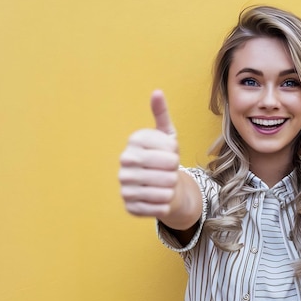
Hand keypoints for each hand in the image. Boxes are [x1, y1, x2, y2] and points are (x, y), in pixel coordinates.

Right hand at [118, 90, 179, 217]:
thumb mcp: (167, 135)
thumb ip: (161, 114)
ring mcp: (125, 186)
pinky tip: (162, 199)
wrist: (161, 186)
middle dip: (175, 173)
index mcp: (134, 143)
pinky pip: (159, 208)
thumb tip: (157, 92)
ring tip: (166, 185)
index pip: (170, 150)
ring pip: (165, 191)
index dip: (176, 154)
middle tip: (170, 172)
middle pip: (168, 171)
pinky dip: (166, 205)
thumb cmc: (165, 158)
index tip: (170, 154)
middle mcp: (125, 163)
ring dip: (172, 189)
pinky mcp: (130, 207)